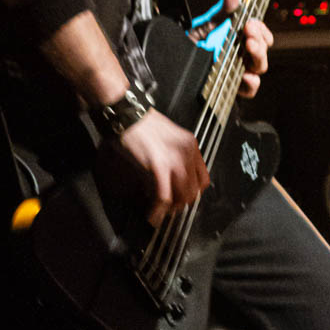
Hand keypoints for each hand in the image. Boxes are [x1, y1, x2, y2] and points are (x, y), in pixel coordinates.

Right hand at [118, 107, 209, 225]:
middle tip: (168, 210)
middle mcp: (187, 153)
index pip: (203, 179)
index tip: (181, 198)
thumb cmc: (141, 123)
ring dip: (170, 210)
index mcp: (191, 145)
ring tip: (159, 213)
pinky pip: (163, 196)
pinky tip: (152, 216)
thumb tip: (169, 176)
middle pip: (193, 191)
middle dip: (181, 204)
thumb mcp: (168, 136)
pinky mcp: (159, 167)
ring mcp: (175, 161)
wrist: (127, 114)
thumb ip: (173, 154)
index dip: (192, 193)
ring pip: (181, 197)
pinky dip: (158, 210)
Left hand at [191, 0, 272, 96]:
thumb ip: (224, 5)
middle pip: (262, 49)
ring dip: (257, 56)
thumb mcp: (208, 22)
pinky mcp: (230, 88)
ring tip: (248, 48)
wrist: (170, 66)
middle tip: (249, 35)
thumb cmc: (191, 44)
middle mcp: (240, 55)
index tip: (250, 24)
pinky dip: (250, 83)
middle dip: (259, 41)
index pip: (260, 34)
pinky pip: (249, 89)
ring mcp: (236, 72)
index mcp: (238, 38)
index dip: (260, 29)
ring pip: (259, 67)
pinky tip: (245, 76)